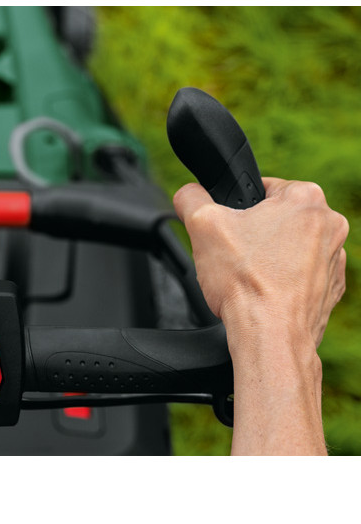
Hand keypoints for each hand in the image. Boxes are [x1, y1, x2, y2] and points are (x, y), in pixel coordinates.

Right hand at [174, 177, 348, 454]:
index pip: (262, 188)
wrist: (270, 336)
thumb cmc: (245, 282)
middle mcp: (330, 225)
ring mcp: (335, 260)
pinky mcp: (331, 289)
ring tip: (247, 277)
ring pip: (288, 248)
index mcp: (305, 198)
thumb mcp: (201, 224)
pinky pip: (299, 277)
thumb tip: (188, 193)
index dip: (235, 209)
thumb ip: (191, 197)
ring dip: (268, 258)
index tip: (226, 230)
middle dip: (253, 235)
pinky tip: (262, 294)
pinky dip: (281, 283)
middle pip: (276, 219)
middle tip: (233, 255)